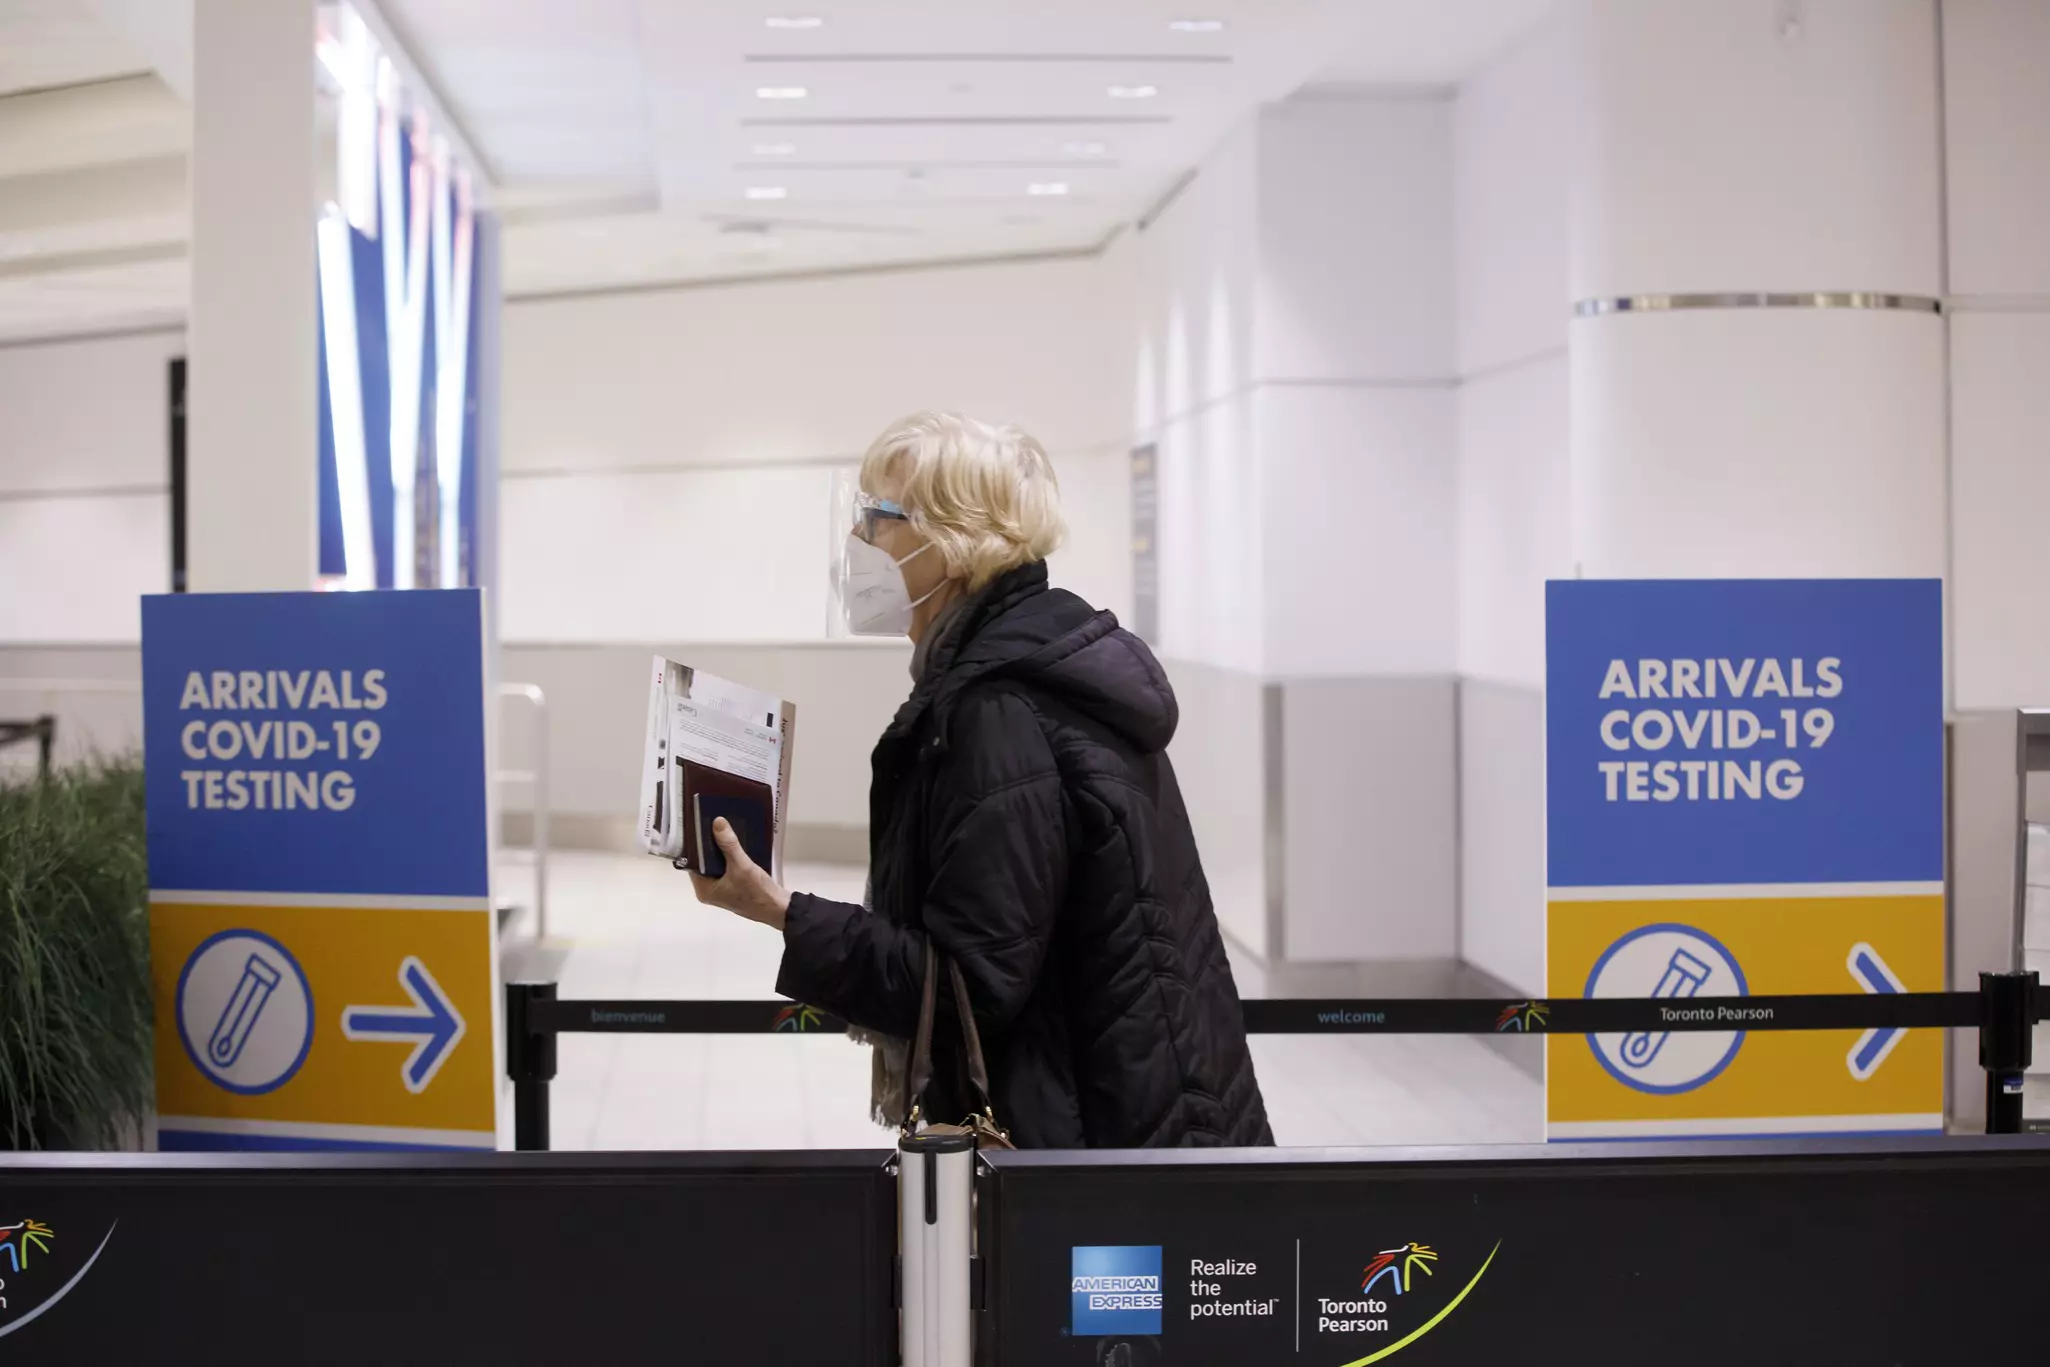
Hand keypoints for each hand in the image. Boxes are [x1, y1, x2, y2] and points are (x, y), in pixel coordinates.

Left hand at [689, 816, 792, 930]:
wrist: (778, 908)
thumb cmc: (757, 892)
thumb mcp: (741, 866)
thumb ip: (728, 845)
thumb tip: (717, 823)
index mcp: (704, 889)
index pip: (692, 862)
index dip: (696, 845)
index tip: (700, 827)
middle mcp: (708, 890)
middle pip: (704, 862)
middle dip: (709, 846)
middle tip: (713, 825)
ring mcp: (721, 889)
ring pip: (716, 864)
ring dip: (721, 850)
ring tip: (724, 831)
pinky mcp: (732, 887)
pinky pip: (725, 868)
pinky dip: (729, 857)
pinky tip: (735, 844)